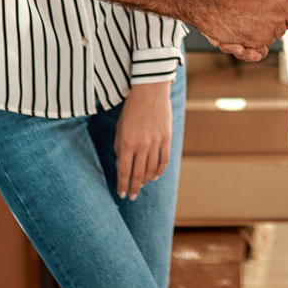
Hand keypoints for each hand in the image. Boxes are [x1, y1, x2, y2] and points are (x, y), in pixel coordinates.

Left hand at [114, 81, 171, 200]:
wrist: (150, 91)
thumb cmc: (131, 108)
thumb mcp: (120, 127)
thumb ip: (120, 147)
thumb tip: (122, 164)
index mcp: (127, 143)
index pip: (124, 171)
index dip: (122, 185)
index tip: (121, 194)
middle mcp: (142, 145)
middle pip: (138, 174)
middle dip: (134, 188)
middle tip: (132, 196)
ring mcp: (156, 142)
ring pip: (151, 169)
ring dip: (146, 181)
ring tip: (142, 186)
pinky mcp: (166, 138)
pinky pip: (164, 160)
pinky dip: (159, 171)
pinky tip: (154, 176)